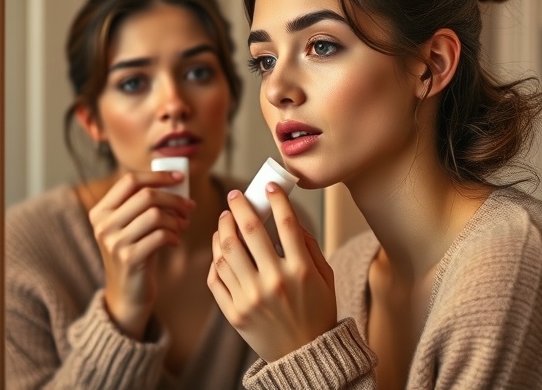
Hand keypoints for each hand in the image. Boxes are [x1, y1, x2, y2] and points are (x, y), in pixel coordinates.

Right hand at [89, 171, 194, 338]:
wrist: (127, 293)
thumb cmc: (137, 251)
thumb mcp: (133, 225)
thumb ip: (144, 203)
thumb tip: (177, 180)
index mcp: (100, 211)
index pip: (130, 181)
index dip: (158, 176)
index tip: (180, 178)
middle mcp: (103, 225)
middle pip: (146, 196)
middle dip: (174, 199)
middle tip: (189, 207)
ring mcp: (114, 242)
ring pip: (155, 215)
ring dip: (176, 219)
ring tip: (182, 227)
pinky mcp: (129, 258)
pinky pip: (161, 236)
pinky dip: (174, 236)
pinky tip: (176, 242)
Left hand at [207, 184, 336, 360]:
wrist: (304, 355)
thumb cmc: (317, 312)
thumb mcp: (325, 277)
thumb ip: (308, 246)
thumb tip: (288, 216)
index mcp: (301, 271)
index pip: (286, 223)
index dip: (276, 198)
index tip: (268, 186)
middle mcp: (274, 282)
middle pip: (249, 231)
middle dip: (240, 206)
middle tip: (235, 195)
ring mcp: (251, 298)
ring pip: (227, 251)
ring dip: (223, 228)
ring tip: (225, 219)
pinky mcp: (234, 313)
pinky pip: (217, 277)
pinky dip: (216, 257)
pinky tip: (220, 246)